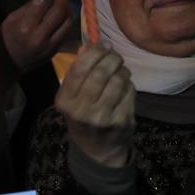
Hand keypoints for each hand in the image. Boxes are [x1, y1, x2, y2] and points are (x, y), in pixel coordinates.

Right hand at [0, 0, 73, 71]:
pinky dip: (65, 19)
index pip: (44, 1)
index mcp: (26, 27)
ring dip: (66, 7)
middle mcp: (40, 37)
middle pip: (60, 10)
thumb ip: (31, 4)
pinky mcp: (55, 51)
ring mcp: (49, 46)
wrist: (5, 65)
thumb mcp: (12, 18)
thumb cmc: (5, 38)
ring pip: (67, 21)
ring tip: (58, 1)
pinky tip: (59, 14)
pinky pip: (65, 31)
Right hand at [55, 44, 134, 166]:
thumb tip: (89, 45)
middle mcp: (81, 110)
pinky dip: (129, 84)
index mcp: (65, 100)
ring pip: (118, 80)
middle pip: (101, 72)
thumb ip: (79, 70)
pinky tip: (124, 87)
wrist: (97, 150)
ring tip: (121, 72)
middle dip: (112, 58)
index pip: (80, 68)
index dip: (95, 51)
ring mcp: (102, 118)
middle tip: (116, 57)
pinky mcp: (120, 121)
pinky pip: (129, 91)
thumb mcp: (73, 96)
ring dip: (122, 71)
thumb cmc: (83, 115)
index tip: (104, 44)